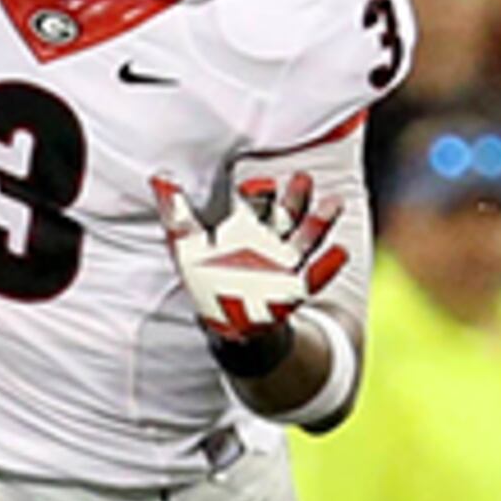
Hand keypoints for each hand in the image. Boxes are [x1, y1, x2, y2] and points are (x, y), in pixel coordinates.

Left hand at [153, 171, 347, 354]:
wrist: (228, 322)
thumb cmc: (207, 278)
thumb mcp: (188, 246)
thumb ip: (176, 213)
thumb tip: (159, 177)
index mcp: (245, 229)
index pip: (254, 206)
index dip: (257, 195)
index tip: (257, 186)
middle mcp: (269, 244)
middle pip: (285, 217)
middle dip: (294, 199)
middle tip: (303, 178)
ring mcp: (283, 267)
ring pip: (304, 241)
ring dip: (319, 223)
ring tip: (334, 202)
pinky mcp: (293, 291)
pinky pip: (313, 279)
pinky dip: (327, 267)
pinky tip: (341, 251)